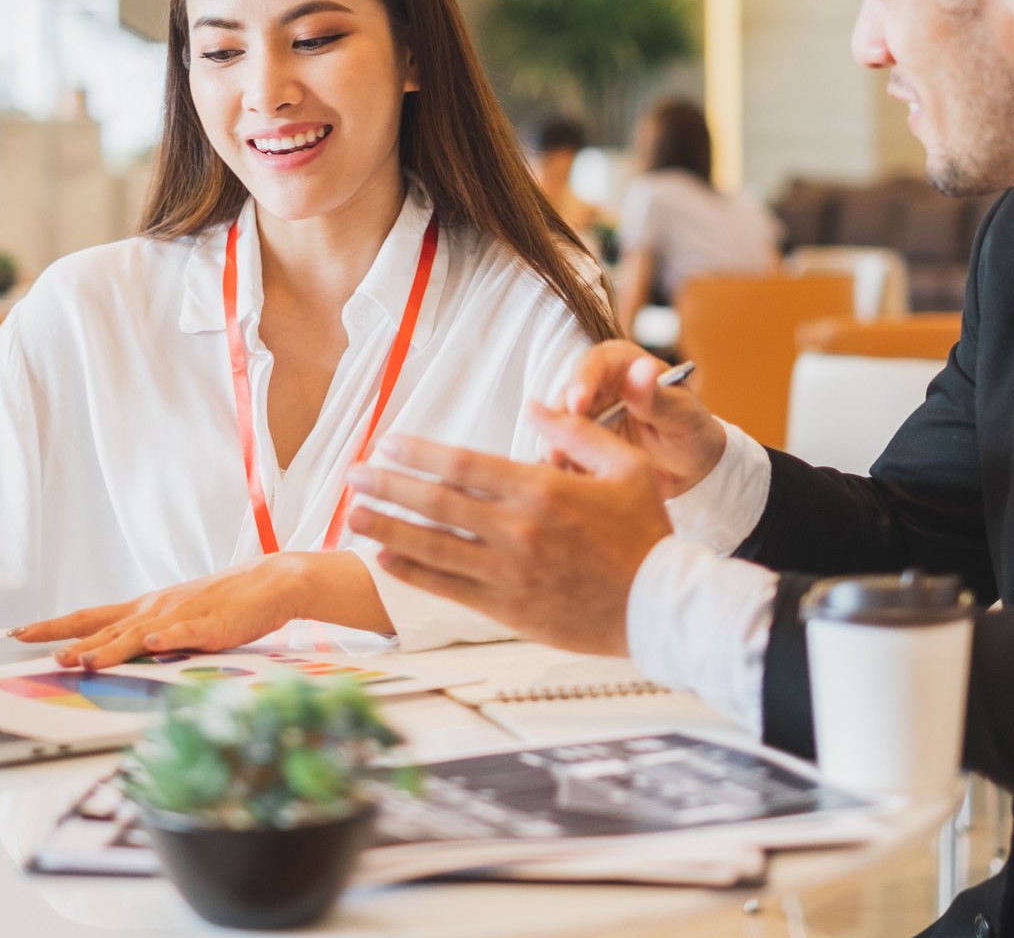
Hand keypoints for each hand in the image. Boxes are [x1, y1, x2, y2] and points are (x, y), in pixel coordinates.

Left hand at [12, 554, 316, 670]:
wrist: (272, 582)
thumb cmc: (224, 604)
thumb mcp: (177, 619)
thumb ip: (148, 636)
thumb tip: (112, 657)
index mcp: (145, 609)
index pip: (90, 617)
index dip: (54, 625)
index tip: (20, 632)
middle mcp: (155, 610)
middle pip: (103, 626)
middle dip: (67, 639)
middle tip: (33, 651)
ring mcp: (182, 616)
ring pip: (138, 634)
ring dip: (109, 647)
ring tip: (82, 660)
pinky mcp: (212, 625)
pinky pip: (188, 633)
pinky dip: (169, 639)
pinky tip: (154, 644)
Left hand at [346, 403, 671, 655]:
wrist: (660, 607)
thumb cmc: (645, 534)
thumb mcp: (626, 466)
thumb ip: (576, 432)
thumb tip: (535, 406)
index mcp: (543, 489)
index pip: (463, 464)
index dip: (418, 452)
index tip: (388, 443)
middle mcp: (518, 529)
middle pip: (436, 502)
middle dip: (388, 485)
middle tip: (354, 473)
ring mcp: (509, 571)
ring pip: (432, 546)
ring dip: (387, 527)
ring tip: (353, 512)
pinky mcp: (507, 607)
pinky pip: (447, 587)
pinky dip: (411, 572)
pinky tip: (385, 558)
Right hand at [562, 341, 728, 496]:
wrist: (691, 467)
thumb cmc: (692, 430)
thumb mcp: (682, 415)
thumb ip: (657, 397)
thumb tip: (641, 370)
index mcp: (625, 364)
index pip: (595, 364)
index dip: (582, 381)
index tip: (578, 403)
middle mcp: (600, 384)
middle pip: (568, 394)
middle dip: (560, 418)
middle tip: (558, 442)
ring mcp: (588, 414)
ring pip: (559, 422)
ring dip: (554, 441)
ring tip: (556, 461)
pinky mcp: (581, 440)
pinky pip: (562, 447)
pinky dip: (561, 460)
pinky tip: (563, 473)